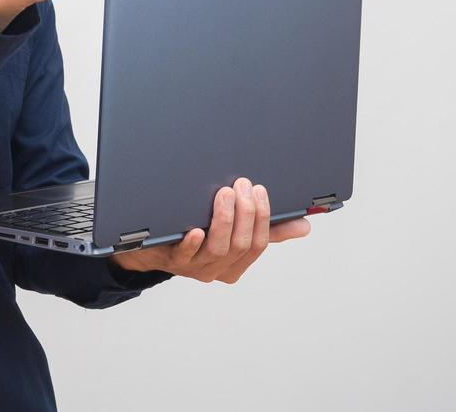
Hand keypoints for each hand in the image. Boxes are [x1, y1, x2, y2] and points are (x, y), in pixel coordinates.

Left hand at [109, 178, 311, 283]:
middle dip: (246, 213)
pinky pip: (185, 255)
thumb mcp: (234, 233)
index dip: (263, 217)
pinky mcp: (171, 261)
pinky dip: (192, 243)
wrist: (150, 247)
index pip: (259, 244)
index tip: (260, 191)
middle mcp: (218, 269)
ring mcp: (195, 267)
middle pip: (241, 245)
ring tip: (224, 192)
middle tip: (242, 184)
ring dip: (224, 219)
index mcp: (236, 264)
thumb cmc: (198, 235)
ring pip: (218, 248)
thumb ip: (268, 230)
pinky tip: (195, 229)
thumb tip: (305, 226)